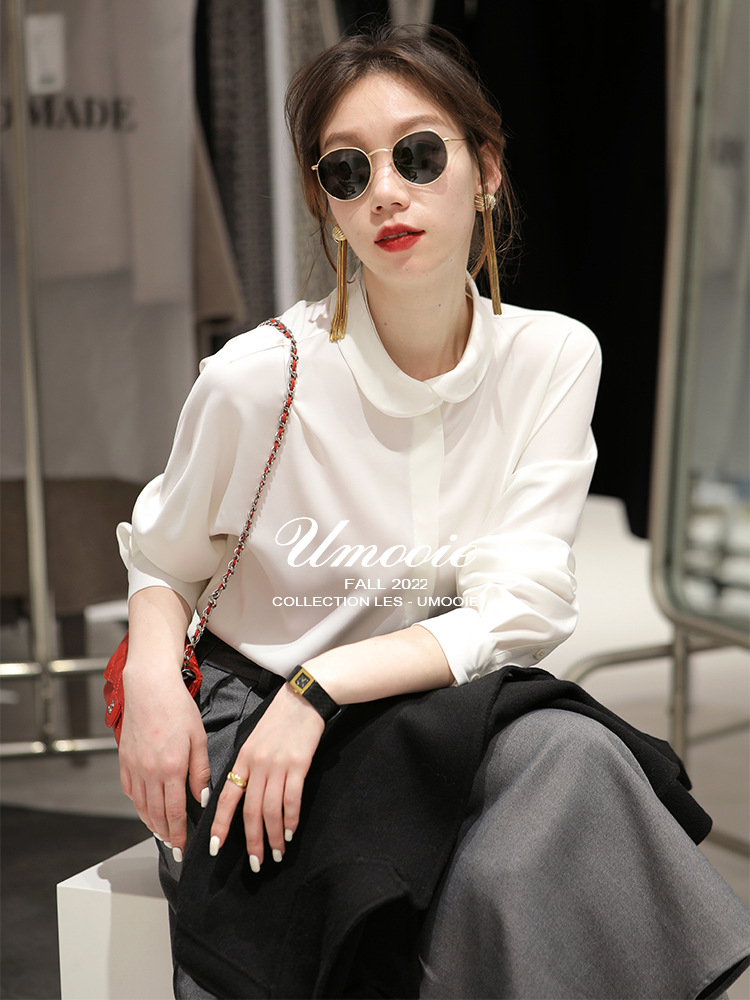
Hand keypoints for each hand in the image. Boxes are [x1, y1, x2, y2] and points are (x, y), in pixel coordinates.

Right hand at [118, 671, 210, 856]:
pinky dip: (138, 805)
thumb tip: (201, 797)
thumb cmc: (178, 708)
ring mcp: (134, 767)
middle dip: (166, 834)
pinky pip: (130, 791)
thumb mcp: (198, 738)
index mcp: (171, 768)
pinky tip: (146, 810)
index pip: (174, 812)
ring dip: (151, 824)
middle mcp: (149, 772)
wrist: (150, 688)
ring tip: (162, 834)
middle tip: (174, 847)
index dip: (179, 834)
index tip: (183, 848)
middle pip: (156, 815)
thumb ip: (200, 771)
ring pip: (141, 806)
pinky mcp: (124, 760)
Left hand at [209, 683, 324, 869]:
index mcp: (243, 758)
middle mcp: (257, 764)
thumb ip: (249, 765)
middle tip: (255, 863)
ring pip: (270, 810)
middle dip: (251, 841)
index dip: (220, 824)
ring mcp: (278, 765)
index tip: (214, 847)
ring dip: (272, 836)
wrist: (304, 697)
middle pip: (250, 811)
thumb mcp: (255, 739)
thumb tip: (244, 794)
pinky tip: (290, 831)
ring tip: (277, 853)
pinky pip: (292, 799)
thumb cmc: (280, 719)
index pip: (227, 798)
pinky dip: (290, 819)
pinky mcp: (299, 764)